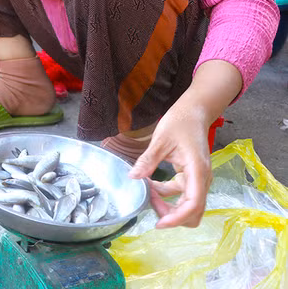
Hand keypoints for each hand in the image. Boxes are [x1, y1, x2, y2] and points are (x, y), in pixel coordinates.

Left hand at [129, 106, 211, 228]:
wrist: (194, 111)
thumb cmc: (180, 122)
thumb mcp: (160, 140)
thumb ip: (147, 161)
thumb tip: (133, 177)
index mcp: (197, 171)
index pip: (193, 204)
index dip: (177, 218)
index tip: (159, 223)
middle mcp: (202, 179)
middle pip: (193, 211)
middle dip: (172, 214)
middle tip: (149, 205)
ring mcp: (198, 178)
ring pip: (187, 204)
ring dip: (168, 204)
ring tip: (147, 193)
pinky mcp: (192, 176)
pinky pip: (182, 193)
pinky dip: (168, 194)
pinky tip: (151, 185)